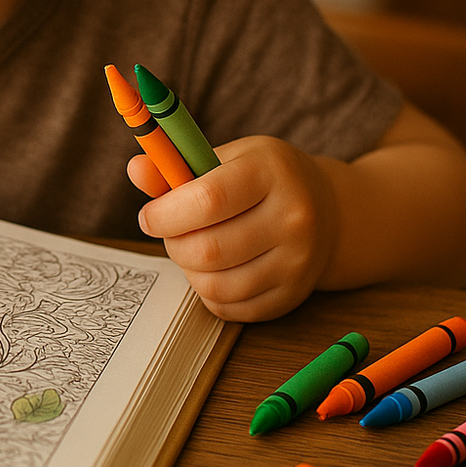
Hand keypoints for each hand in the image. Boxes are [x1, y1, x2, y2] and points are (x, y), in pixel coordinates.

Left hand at [128, 136, 340, 321]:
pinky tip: (213, 270)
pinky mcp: (292, 295)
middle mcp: (292, 218)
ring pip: (215, 286)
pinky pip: (230, 308)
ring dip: (188, 270)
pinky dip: (208, 293)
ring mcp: (297, 261)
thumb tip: (135, 169)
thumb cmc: (261, 179)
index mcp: (271, 172)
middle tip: (171, 233)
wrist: (329, 210)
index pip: (208, 199)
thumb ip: (176, 166)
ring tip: (192, 249)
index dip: (165, 213)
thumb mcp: (225, 158)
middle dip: (173, 244)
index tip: (148, 216)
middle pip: (208, 249)